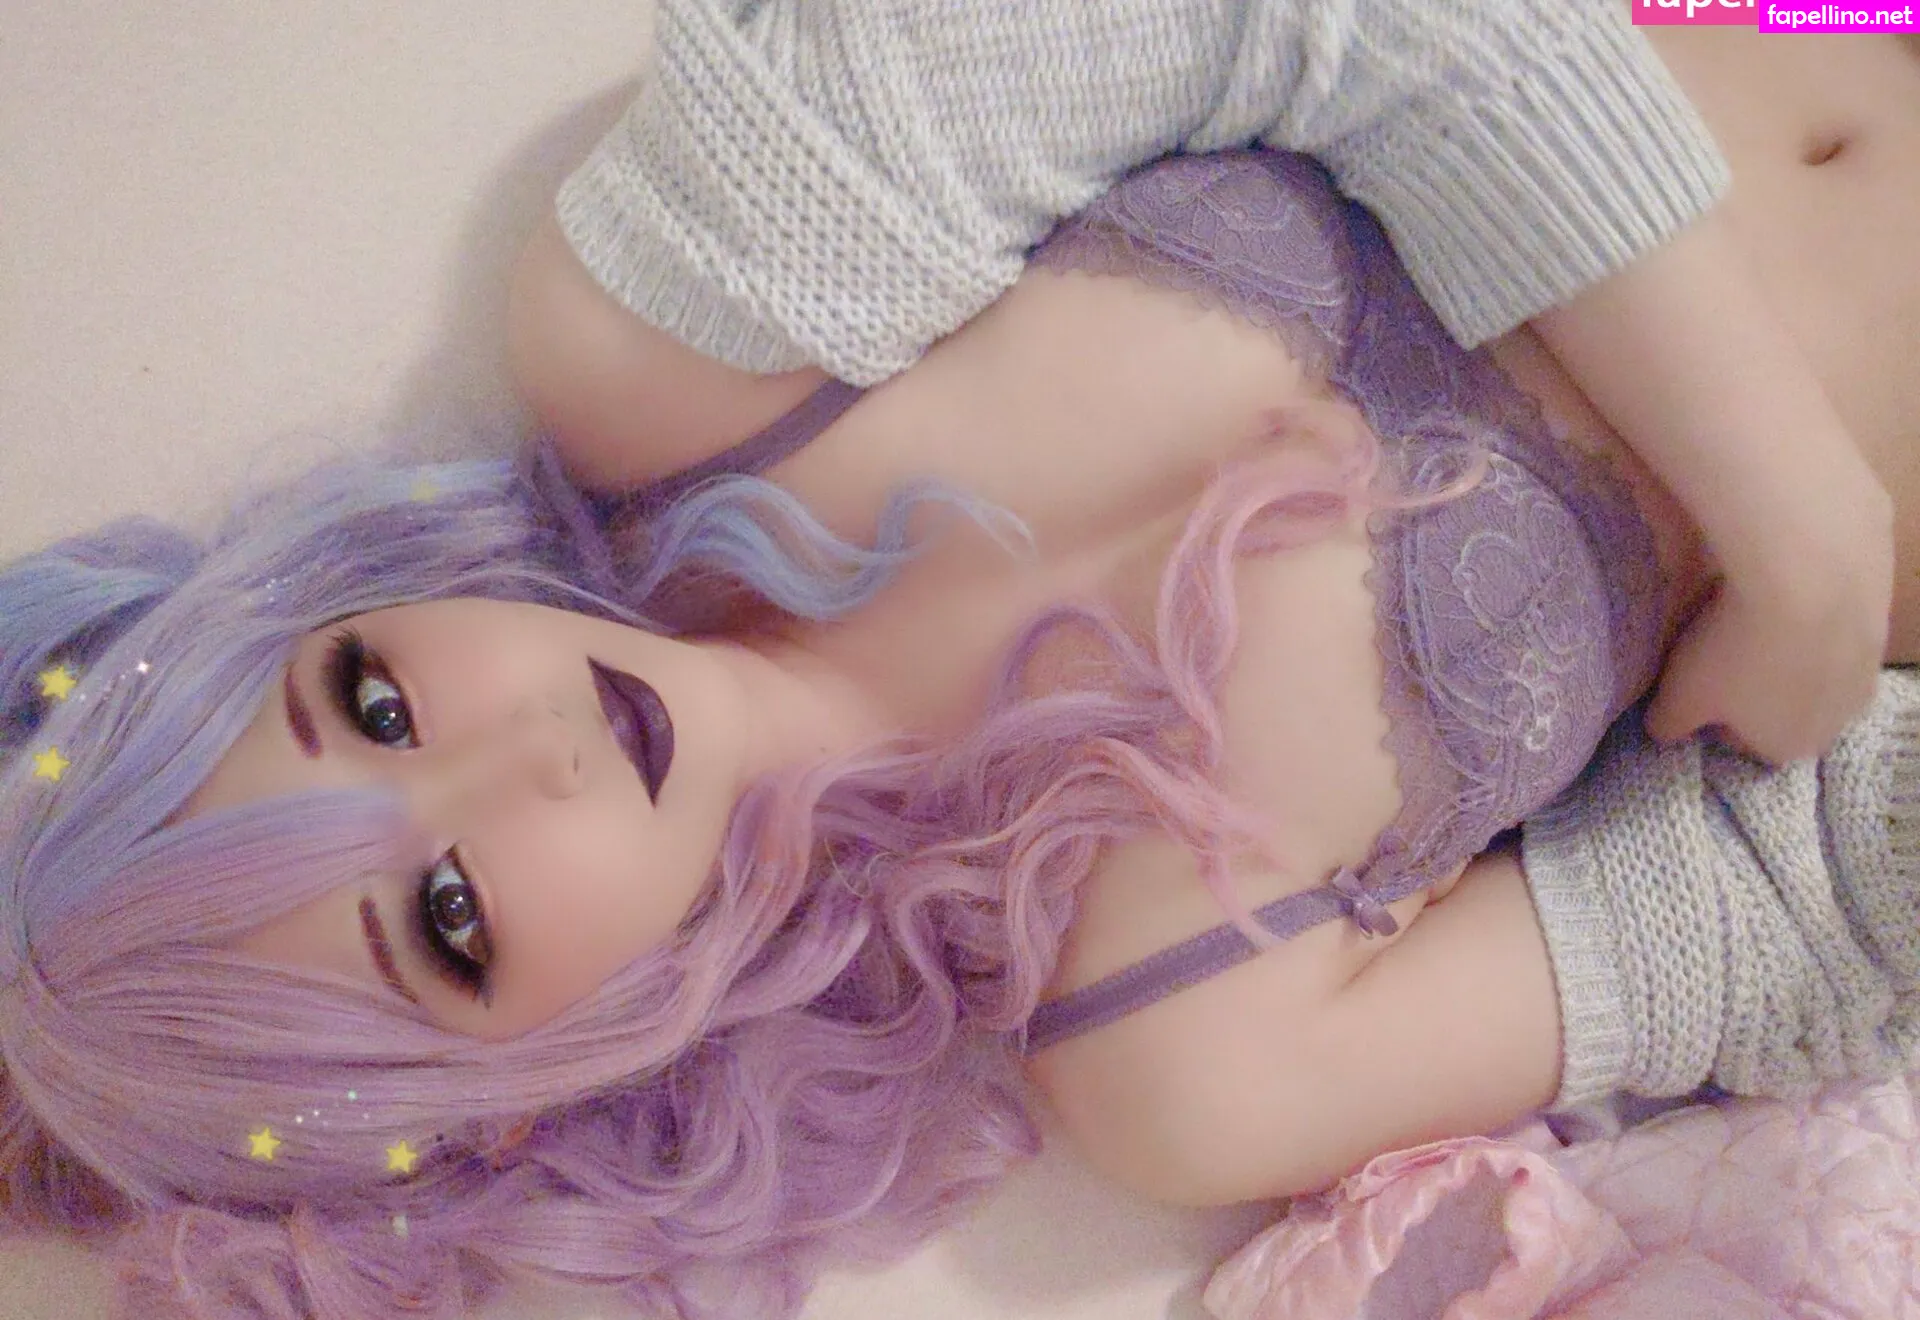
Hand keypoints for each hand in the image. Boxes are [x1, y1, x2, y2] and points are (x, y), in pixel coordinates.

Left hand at [1645, 483, 1891, 764]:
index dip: (1713, 711)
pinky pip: (1833, 630)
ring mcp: (1866, 673)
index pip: (1743, 741)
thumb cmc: (1735, 650)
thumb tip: (1663, 729)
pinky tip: (1786, 592)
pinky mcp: (1879, 626)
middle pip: (1784, 707)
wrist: (1810, 577)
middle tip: (1724, 649)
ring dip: (1785, 650)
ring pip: (1813, 669)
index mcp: (1789, 747)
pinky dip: (1811, 617)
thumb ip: (1667, 724)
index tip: (1696, 681)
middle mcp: (1839, 721)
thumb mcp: (1678, 696)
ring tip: (1751, 617)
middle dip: (1755, 683)